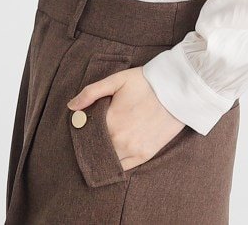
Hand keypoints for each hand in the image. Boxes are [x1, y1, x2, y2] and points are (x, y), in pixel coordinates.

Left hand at [67, 66, 185, 170]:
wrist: (176, 91)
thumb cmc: (145, 82)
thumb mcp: (116, 80)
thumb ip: (91, 93)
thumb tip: (71, 107)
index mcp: (111, 122)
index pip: (87, 134)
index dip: (82, 130)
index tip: (81, 125)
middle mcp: (121, 140)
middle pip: (96, 149)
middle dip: (90, 144)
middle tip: (87, 138)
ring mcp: (134, 150)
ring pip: (109, 161)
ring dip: (102, 156)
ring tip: (98, 148)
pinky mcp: (146, 154)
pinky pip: (125, 167)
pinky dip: (116, 164)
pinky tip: (111, 157)